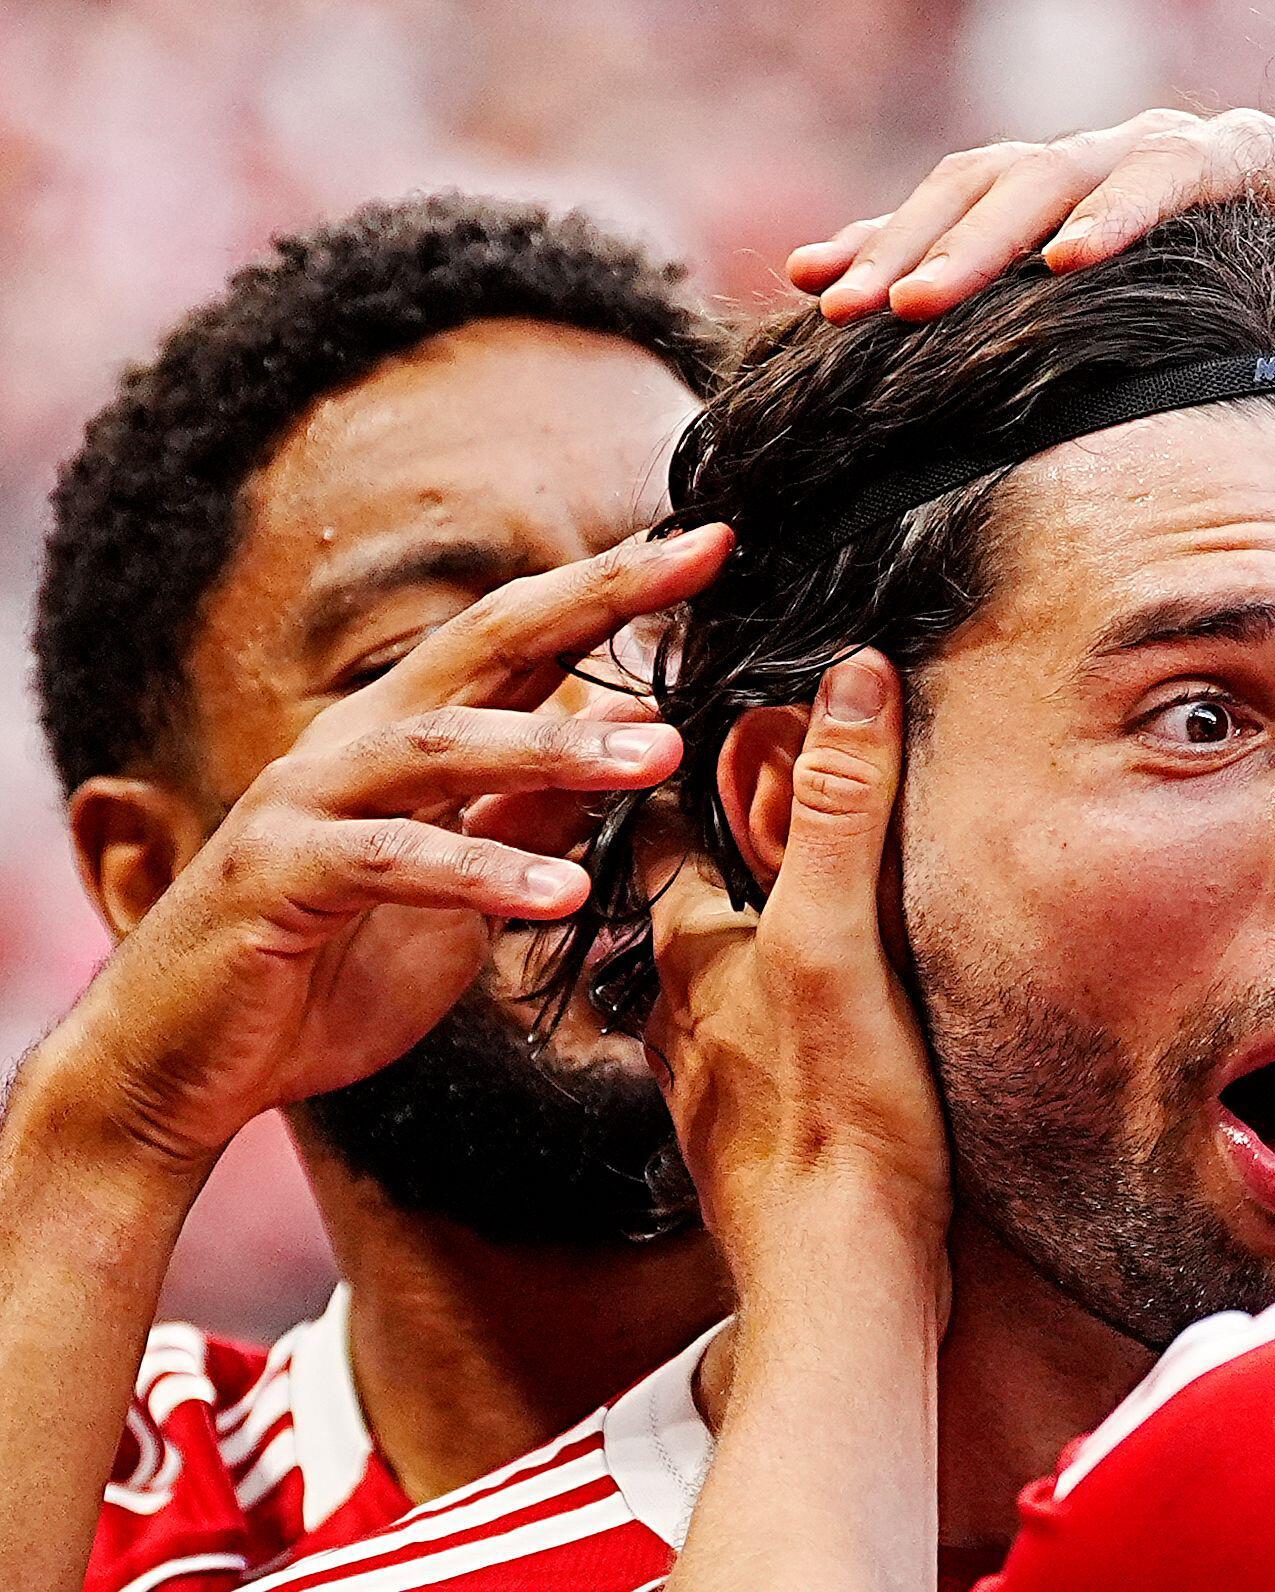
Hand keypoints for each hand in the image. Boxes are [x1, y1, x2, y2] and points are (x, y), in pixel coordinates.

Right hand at [30, 525, 733, 1178]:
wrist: (184, 1065)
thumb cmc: (328, 968)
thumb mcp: (469, 884)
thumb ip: (540, 806)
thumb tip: (642, 730)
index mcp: (408, 732)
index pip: (524, 638)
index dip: (614, 587)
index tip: (715, 543)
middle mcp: (357, 743)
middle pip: (485, 643)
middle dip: (594, 598)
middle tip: (699, 564)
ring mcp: (309, 802)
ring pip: (442, 746)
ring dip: (556, 748)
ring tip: (660, 759)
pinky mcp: (277, 877)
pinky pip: (390, 862)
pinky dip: (479, 871)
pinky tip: (559, 891)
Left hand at [641, 649, 947, 1274]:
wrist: (839, 1283)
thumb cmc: (838, 1115)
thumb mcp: (842, 939)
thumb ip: (840, 806)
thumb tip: (849, 674)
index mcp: (689, 937)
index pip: (676, 808)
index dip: (709, 749)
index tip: (750, 694)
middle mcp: (681, 996)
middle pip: (702, 880)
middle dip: (744, 829)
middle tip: (806, 774)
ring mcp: (712, 1065)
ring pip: (726, 958)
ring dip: (762, 915)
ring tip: (824, 877)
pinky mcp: (752, 1124)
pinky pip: (756, 1027)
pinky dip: (781, 992)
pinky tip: (828, 1001)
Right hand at [787, 108, 1274, 340]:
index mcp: (1237, 153)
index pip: (1173, 167)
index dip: (1122, 210)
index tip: (1072, 265)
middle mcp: (1141, 150)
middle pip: (1047, 176)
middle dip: (976, 240)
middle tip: (915, 307)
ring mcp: (1075, 177)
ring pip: (975, 190)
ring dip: (905, 243)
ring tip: (845, 303)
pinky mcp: (1028, 214)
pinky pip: (940, 215)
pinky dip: (877, 241)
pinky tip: (811, 278)